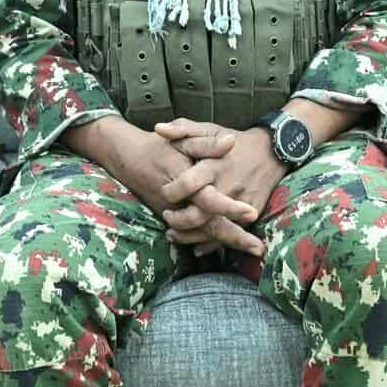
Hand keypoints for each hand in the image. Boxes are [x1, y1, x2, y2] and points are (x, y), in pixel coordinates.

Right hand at [72, 118, 260, 256]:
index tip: (251, 213)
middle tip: (258, 247)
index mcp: (186, 179)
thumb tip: (230, 142)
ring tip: (253, 249)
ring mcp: (174, 212)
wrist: (128, 157)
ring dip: (227, 243)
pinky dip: (209, 244)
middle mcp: (180, 201)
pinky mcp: (172, 217)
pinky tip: (228, 247)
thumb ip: (207, 142)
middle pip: (209, 225)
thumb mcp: (183, 138)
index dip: (229, 208)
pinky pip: (192, 235)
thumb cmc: (159, 145)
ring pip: (201, 234)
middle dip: (234, 237)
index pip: (209, 200)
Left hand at [156, 120, 287, 257]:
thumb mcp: (209, 129)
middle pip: (199, 213)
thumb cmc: (234, 140)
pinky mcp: (251, 213)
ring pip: (211, 229)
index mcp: (214, 166)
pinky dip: (211, 245)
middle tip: (167, 217)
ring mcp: (239, 202)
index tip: (163, 192)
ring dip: (189, 236)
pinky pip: (229, 234)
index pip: (189, 183)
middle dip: (179, 220)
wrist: (271, 151)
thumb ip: (183, 129)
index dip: (172, 191)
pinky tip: (196, 246)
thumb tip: (158, 129)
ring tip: (173, 234)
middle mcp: (226, 186)